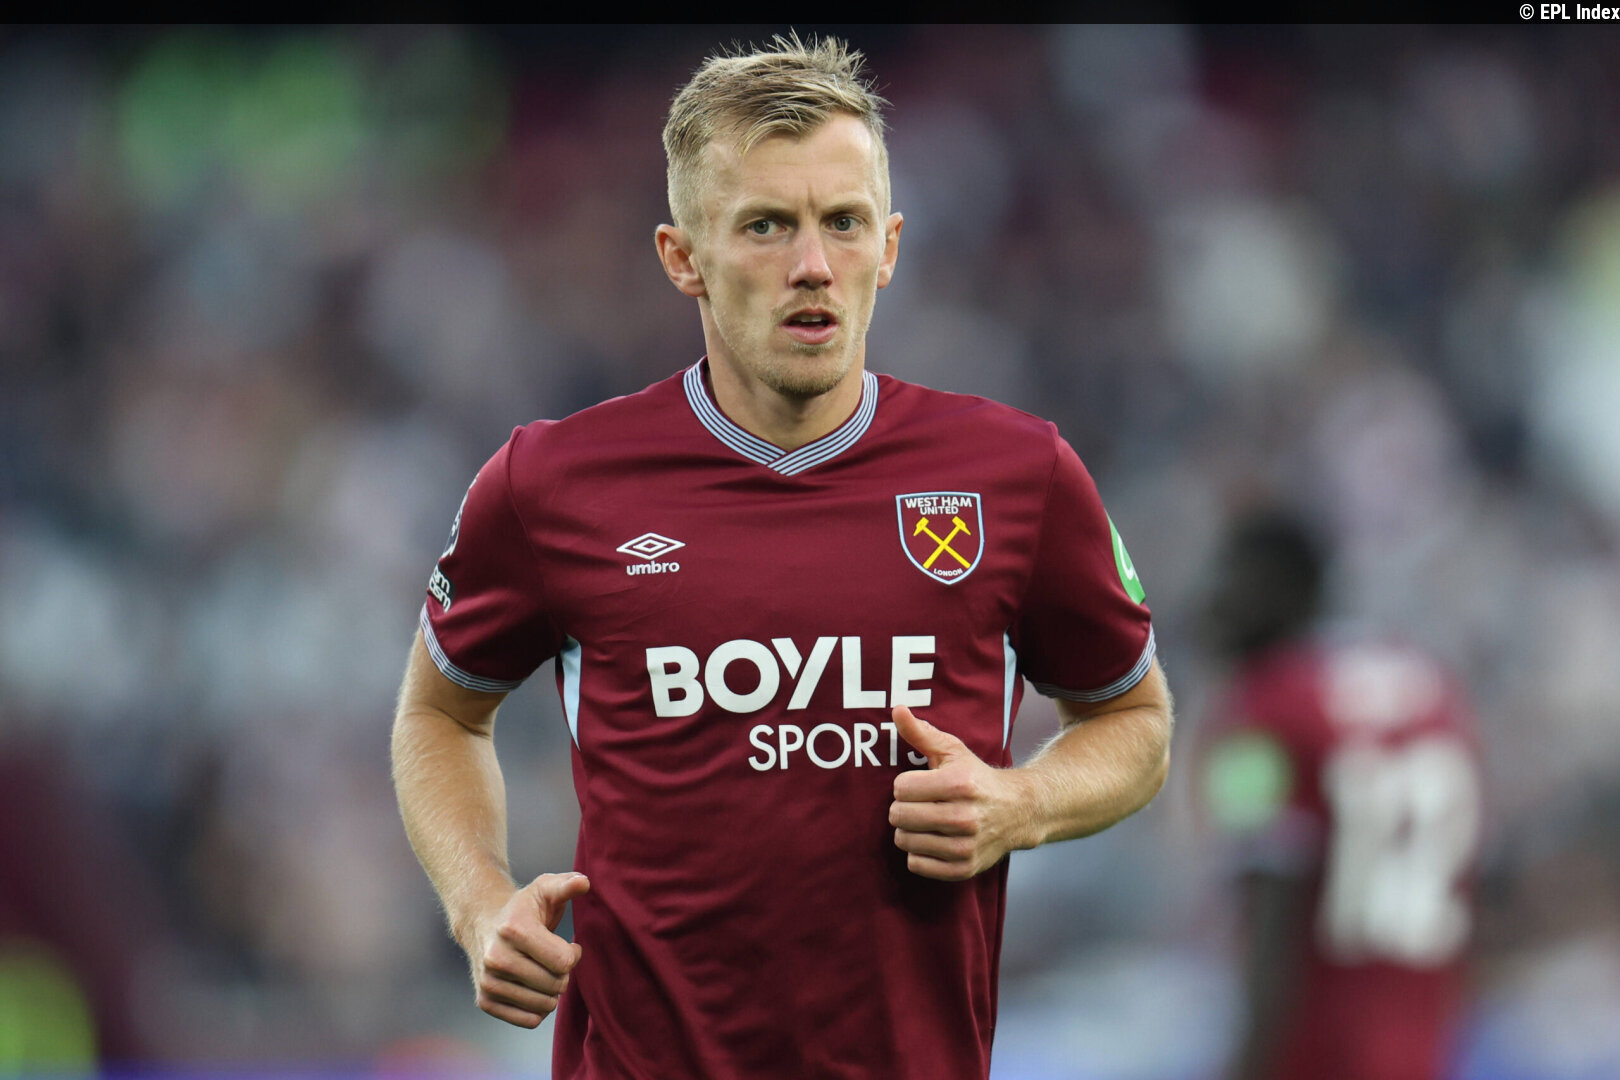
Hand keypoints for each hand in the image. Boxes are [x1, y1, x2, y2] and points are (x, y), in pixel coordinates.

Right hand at [466, 871, 589, 1027]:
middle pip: (556, 985)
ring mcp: (488, 981)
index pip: (563, 962)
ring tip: (543, 972)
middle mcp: (496, 957)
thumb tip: (584, 882)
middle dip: (563, 974)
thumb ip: (566, 885)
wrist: (482, 924)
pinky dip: (538, 1008)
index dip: (573, 954)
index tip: (568, 945)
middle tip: (555, 960)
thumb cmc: (522, 908)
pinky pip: (529, 1021)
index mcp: (514, 930)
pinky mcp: (485, 1001)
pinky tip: (532, 988)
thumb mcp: (544, 888)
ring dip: (552, 992)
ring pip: (544, 1006)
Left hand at [889, 706, 1030, 880]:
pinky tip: (931, 841)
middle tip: (918, 804)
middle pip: (899, 816)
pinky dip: (918, 854)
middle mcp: (963, 817)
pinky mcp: (965, 868)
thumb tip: (896, 709)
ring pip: (904, 841)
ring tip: (924, 822)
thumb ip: (921, 733)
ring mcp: (965, 845)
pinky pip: (917, 865)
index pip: (900, 789)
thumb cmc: (977, 777)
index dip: (905, 785)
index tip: (919, 785)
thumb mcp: (953, 751)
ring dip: (908, 831)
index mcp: (958, 784)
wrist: (1018, 811)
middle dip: (903, 808)